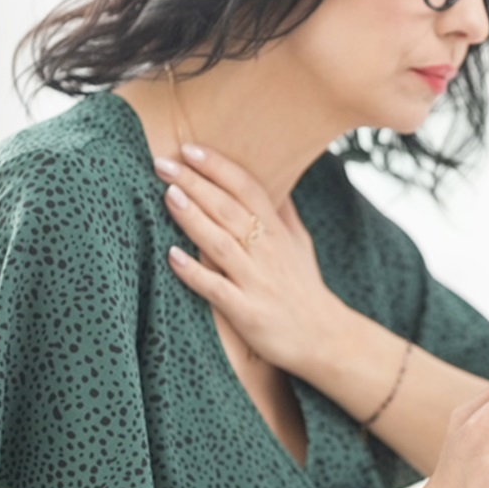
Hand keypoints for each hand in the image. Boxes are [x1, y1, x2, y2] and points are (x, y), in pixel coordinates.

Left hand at [154, 144, 345, 370]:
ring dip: (193, 218)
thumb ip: (283, 212)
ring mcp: (257, 281)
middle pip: (228, 209)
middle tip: (162, 162)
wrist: (326, 339)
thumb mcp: (300, 244)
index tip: (190, 148)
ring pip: (220, 243)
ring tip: (168, 194)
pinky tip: (171, 257)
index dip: (219, 167)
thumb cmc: (306, 289)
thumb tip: (273, 181)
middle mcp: (267, 251)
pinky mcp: (247, 312)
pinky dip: (194, 272)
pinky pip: (217, 289)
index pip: (247, 188)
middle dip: (195, 183)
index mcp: (277, 231)